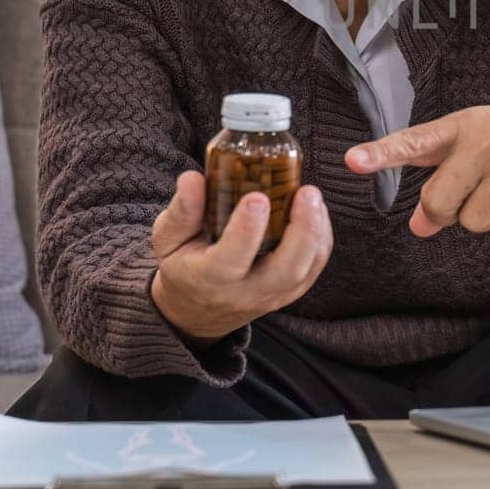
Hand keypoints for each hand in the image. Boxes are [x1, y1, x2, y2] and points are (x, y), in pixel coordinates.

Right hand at [149, 171, 333, 343]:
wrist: (198, 309)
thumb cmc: (183, 265)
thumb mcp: (168, 240)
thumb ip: (181, 211)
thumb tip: (193, 179)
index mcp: (208, 280)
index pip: (230, 261)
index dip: (246, 231)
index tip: (257, 198)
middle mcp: (246, 292)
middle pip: (286, 271)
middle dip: (302, 231)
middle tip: (306, 192)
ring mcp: (273, 295)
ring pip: (307, 269)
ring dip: (316, 231)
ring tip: (311, 195)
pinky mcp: (291, 291)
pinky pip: (315, 266)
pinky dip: (321, 236)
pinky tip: (315, 208)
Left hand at [345, 95, 489, 238]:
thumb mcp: (470, 143)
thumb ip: (437, 180)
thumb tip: (419, 226)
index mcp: (462, 126)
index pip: (413, 141)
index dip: (380, 153)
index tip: (352, 161)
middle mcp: (488, 141)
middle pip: (440, 204)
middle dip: (452, 209)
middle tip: (476, 187)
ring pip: (475, 223)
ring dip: (488, 216)